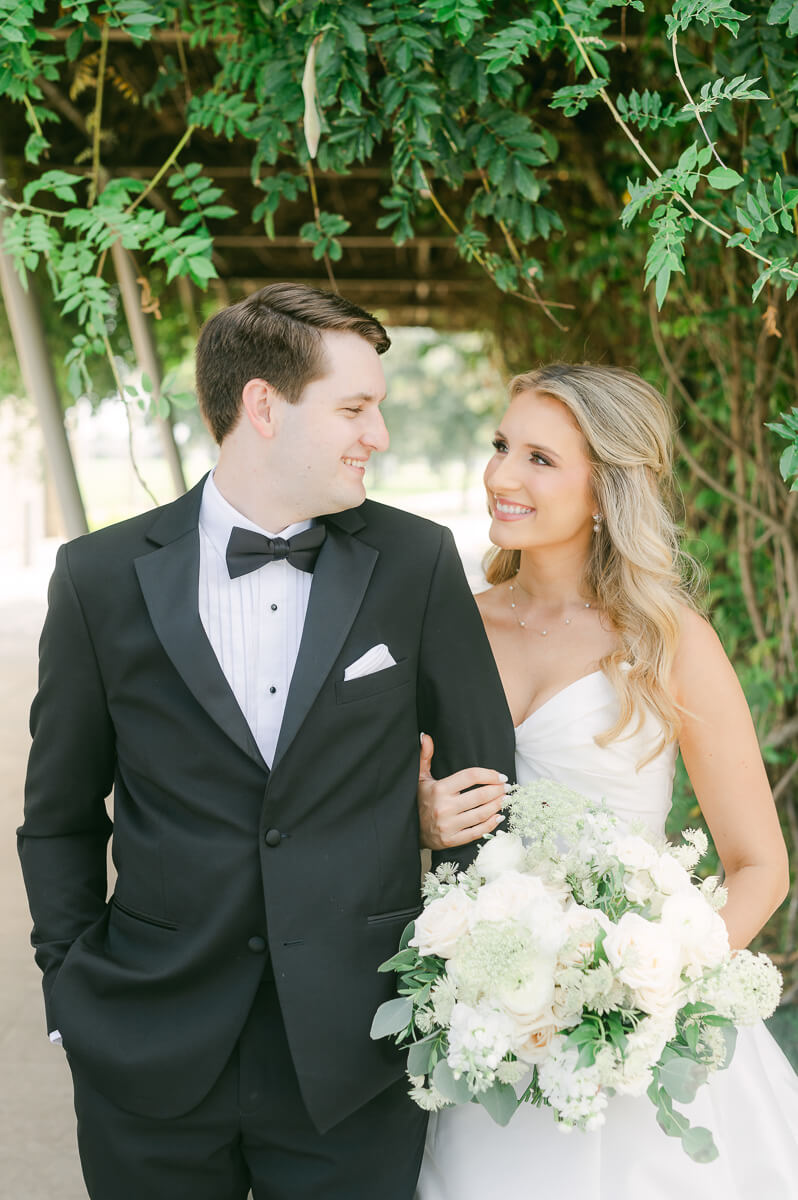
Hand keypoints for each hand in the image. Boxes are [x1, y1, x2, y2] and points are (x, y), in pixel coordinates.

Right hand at [417, 733, 507, 850]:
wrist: (410, 830)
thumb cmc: (419, 800)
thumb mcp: (420, 778)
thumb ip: (424, 756)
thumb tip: (425, 736)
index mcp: (439, 789)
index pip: (470, 776)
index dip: (489, 774)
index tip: (500, 776)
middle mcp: (443, 807)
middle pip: (480, 795)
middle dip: (498, 790)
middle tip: (507, 787)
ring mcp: (448, 825)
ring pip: (481, 814)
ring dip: (498, 805)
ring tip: (505, 799)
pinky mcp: (452, 840)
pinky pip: (477, 832)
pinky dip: (491, 824)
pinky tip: (498, 816)